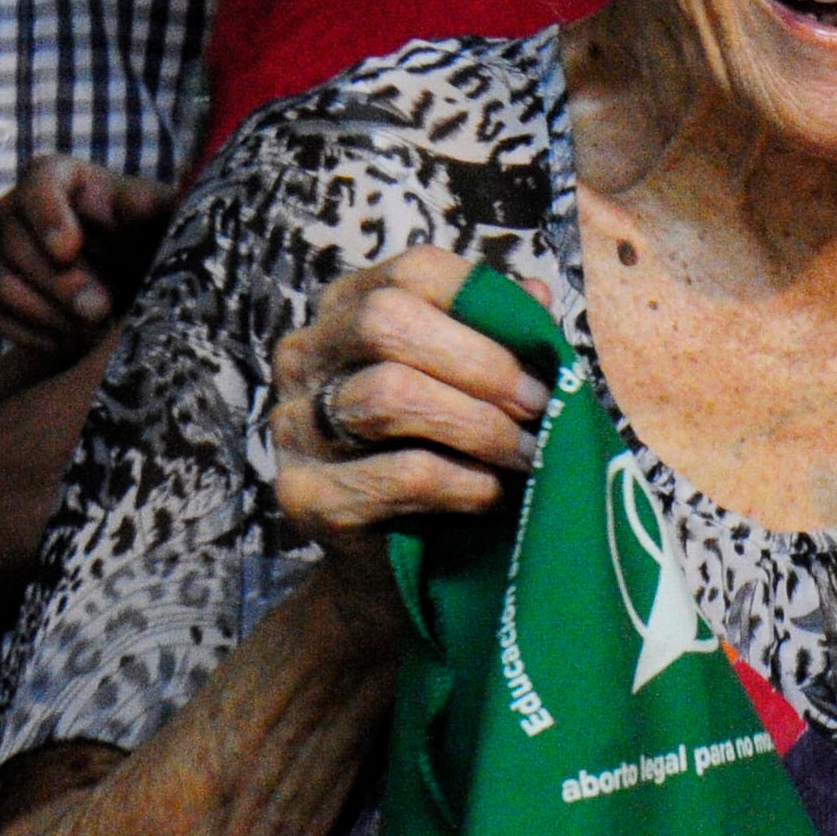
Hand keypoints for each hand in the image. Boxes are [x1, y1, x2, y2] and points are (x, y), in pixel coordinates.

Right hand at [0, 157, 178, 366]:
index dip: (47, 218)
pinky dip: (41, 334)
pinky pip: (3, 318)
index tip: (68, 250)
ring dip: (53, 314)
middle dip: (61, 282)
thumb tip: (137, 204)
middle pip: (16, 245)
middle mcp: (16, 210)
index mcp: (55, 177)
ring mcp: (0, 254)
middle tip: (100, 310)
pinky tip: (79, 341)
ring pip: (5, 286)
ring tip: (99, 330)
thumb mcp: (159, 218)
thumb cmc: (150, 235)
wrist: (135, 279)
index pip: (37, 187)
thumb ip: (150, 207)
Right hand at [266, 247, 551, 570]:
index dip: (485, 305)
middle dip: (482, 365)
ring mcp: (293, 424)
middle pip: (387, 322)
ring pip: (388, 394)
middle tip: (540, 405)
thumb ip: (505, 334)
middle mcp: (305, 356)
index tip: (543, 355)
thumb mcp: (481, 384)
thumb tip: (538, 294)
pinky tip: (496, 494)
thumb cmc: (453, 450)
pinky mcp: (302, 494)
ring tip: (527, 453)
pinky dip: (466, 483)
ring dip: (480, 426)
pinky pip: (400, 474)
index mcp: (348, 309)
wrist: (406, 563)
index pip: (414, 272)